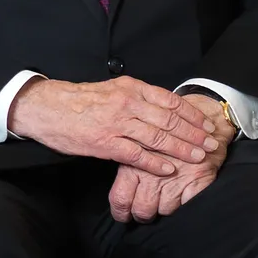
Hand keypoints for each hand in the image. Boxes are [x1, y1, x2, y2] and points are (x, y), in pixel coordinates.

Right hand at [8, 75, 229, 179]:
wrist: (46, 108)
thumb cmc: (78, 100)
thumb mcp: (110, 89)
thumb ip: (135, 96)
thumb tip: (161, 107)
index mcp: (130, 88)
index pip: (169, 100)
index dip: (191, 114)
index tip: (206, 124)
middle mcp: (126, 103)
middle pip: (169, 120)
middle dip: (194, 134)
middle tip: (211, 144)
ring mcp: (117, 124)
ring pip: (158, 138)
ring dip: (181, 149)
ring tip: (197, 157)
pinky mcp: (106, 143)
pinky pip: (137, 155)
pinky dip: (156, 163)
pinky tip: (169, 169)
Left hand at [106, 133, 226, 221]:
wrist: (204, 117)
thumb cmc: (167, 130)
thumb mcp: (140, 142)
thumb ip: (128, 162)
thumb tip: (118, 187)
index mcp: (133, 164)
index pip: (120, 199)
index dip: (121, 213)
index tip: (124, 215)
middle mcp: (152, 174)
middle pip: (142, 210)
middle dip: (143, 216)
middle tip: (146, 212)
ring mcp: (176, 179)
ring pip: (165, 210)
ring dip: (165, 208)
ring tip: (165, 200)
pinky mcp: (198, 181)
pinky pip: (189, 206)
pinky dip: (186, 206)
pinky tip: (183, 199)